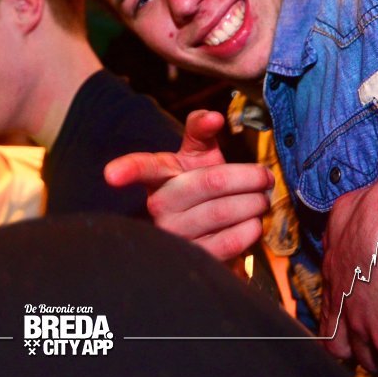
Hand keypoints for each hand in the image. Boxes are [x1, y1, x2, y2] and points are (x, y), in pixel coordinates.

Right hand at [105, 109, 272, 260]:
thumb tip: (214, 117)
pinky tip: (254, 223)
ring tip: (262, 199)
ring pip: (223, 212)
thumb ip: (201, 129)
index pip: (142, 168)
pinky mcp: (194, 259)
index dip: (126, 170)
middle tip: (265, 177)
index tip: (111, 175)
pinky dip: (251, 230)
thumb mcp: (199, 154)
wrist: (210, 230)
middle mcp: (160, 206)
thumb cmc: (202, 184)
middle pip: (211, 182)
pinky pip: (230, 242)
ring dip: (253, 204)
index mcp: (159, 175)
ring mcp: (174, 235)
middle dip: (248, 178)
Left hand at [321, 184, 377, 376]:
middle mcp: (340, 301)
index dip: (352, 314)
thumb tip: (349, 222)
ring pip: (373, 364)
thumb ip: (345, 223)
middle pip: (340, 345)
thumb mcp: (351, 207)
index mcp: (332, 267)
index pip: (331, 307)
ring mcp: (363, 327)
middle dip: (365, 345)